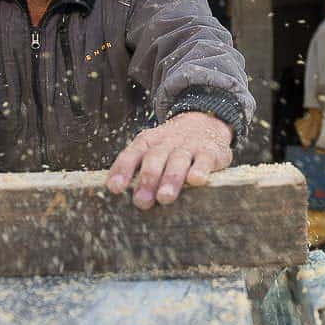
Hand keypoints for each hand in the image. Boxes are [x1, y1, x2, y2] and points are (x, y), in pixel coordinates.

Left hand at [107, 112, 232, 209]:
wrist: (205, 122)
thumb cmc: (172, 146)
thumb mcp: (153, 149)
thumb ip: (137, 168)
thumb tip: (116, 193)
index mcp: (148, 142)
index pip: (132, 154)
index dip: (122, 170)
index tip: (115, 188)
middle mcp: (167, 142)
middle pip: (155, 158)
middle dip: (147, 179)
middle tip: (142, 201)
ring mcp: (189, 146)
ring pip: (178, 160)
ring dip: (171, 179)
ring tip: (165, 197)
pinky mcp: (210, 151)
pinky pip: (205, 160)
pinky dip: (200, 169)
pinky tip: (197, 180)